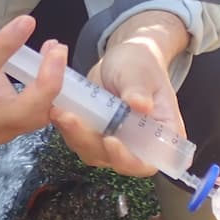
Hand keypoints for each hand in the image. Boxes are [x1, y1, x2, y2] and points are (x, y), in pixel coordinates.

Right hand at [0, 0, 66, 144]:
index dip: (4, 47)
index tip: (27, 21)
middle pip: (15, 113)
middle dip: (44, 84)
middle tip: (57, 48)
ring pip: (31, 120)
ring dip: (52, 87)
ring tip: (55, 51)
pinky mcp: (5, 132)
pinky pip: (35, 119)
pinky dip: (50, 94)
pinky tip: (51, 66)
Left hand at [50, 10, 187, 176]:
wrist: (123, 57)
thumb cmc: (141, 63)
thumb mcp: (141, 72)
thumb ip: (140, 89)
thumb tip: (140, 105)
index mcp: (161, 134)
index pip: (147, 162)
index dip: (128, 159)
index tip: (110, 140)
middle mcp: (137, 144)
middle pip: (114, 159)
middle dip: (90, 141)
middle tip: (71, 118)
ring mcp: (114, 141)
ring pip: (91, 150)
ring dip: (74, 134)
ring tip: (60, 111)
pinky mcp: (94, 134)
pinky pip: (78, 138)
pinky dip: (66, 126)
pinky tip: (58, 108)